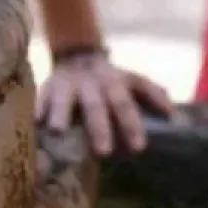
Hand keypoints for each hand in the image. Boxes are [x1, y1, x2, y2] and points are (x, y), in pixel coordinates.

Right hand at [35, 53, 173, 155]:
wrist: (79, 55)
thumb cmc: (110, 79)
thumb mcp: (132, 80)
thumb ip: (151, 94)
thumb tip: (172, 114)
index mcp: (116, 83)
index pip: (126, 104)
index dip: (133, 125)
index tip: (139, 148)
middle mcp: (92, 84)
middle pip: (97, 106)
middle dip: (100, 128)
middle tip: (103, 152)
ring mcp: (68, 84)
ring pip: (65, 98)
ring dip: (62, 113)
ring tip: (59, 131)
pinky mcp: (47, 85)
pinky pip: (41, 96)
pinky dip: (39, 107)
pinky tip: (36, 122)